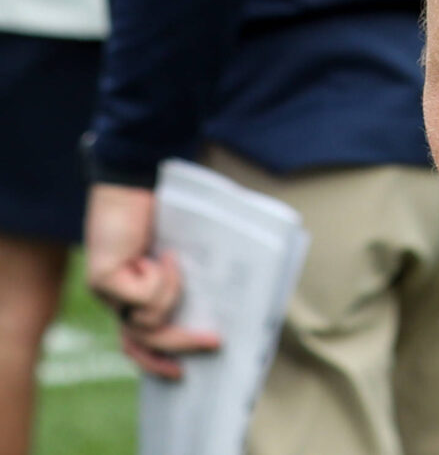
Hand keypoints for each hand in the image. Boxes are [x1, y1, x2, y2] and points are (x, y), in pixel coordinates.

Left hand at [85, 182, 219, 378]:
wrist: (133, 180)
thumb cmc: (160, 210)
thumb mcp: (179, 254)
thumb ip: (186, 277)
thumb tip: (220, 299)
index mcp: (130, 294)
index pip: (137, 341)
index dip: (156, 361)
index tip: (182, 374)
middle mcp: (114, 299)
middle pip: (142, 343)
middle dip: (178, 346)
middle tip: (214, 341)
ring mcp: (106, 293)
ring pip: (148, 323)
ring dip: (172, 294)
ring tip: (174, 260)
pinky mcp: (104, 281)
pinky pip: (146, 298)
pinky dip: (163, 277)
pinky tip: (161, 251)